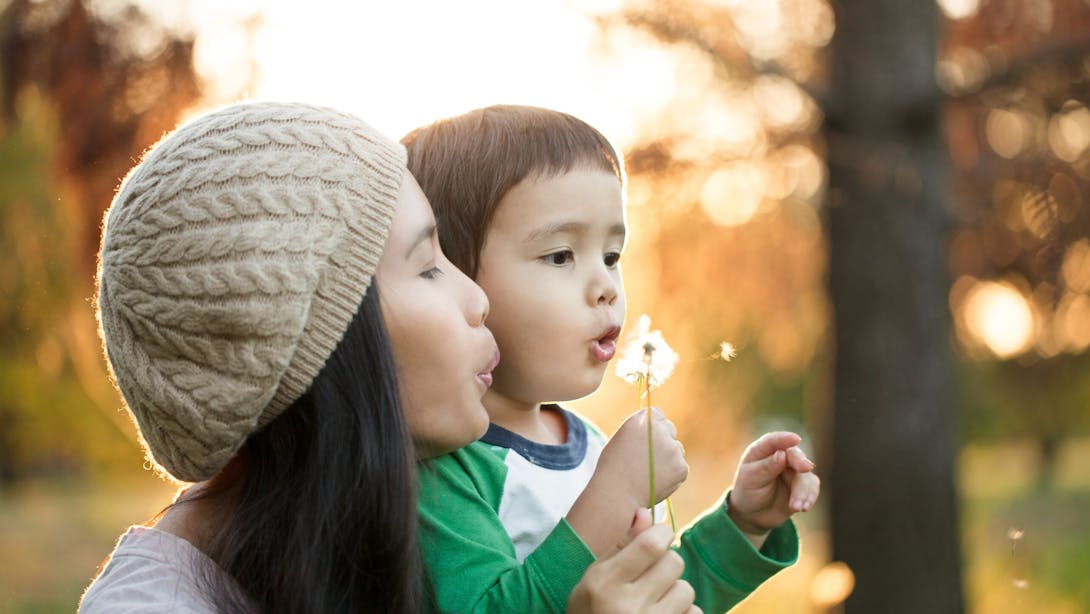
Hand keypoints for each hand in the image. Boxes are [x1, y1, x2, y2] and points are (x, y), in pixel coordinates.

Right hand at [567, 511, 700, 613]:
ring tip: (654, 601)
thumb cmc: (590, 610)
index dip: (662, 533)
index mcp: (606, 583)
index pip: (652, 545)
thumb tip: (647, 512)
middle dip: (666, 564)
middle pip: (674, 563)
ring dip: (675, 592)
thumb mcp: (595, 576)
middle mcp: (629, 607)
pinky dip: (682, 613)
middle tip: (651, 576)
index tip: (659, 537)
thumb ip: (623, 545)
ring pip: (686, 590)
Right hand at [595, 407, 688, 507]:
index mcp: (642, 420)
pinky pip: (681, 466)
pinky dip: (672, 473)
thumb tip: (657, 428)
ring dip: (668, 457)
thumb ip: (640, 429)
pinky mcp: (681, 467)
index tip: (646, 439)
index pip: (658, 414)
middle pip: (670, 428)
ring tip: (649, 472)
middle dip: (663, 439)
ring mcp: (672, 449)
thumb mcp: (621, 438)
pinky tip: (656, 481)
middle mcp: (660, 431)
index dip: (652, 427)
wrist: (616, 495)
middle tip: (649, 458)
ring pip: (676, 449)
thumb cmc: (613, 468)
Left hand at [726, 432, 819, 546]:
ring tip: (795, 507)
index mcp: (762, 450)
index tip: (795, 439)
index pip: (773, 441)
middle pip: (795, 456)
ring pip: (805, 475)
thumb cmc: (748, 491)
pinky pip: (812, 488)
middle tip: (806, 468)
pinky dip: (809, 497)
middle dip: (800, 461)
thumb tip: (782, 454)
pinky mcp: (803, 485)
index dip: (784, 439)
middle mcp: (781, 456)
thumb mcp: (752, 479)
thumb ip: (767, 467)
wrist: (754, 514)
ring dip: (802, 491)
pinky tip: (803, 508)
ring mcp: (793, 470)